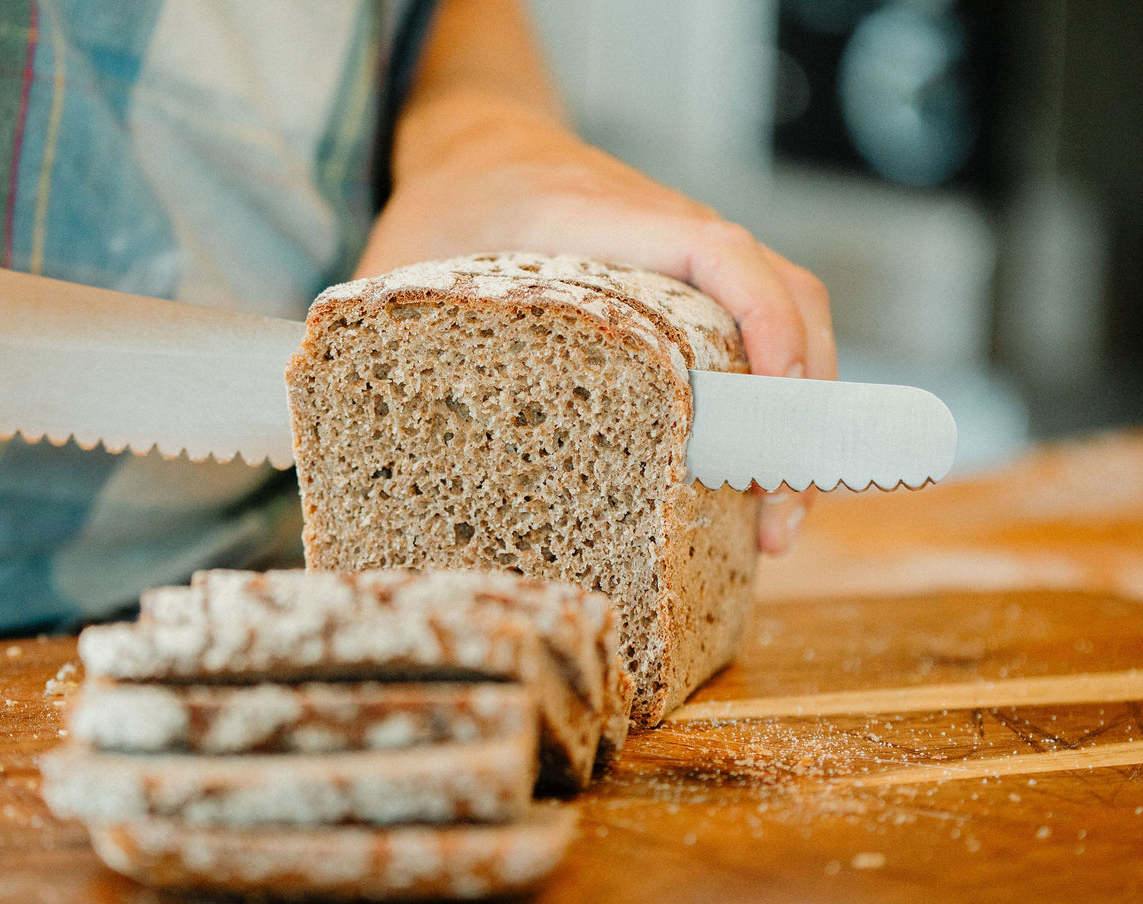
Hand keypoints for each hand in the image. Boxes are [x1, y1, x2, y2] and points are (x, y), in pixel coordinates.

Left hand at [359, 94, 836, 553]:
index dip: (761, 323)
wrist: (478, 143)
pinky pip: (758, 332)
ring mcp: (685, 265)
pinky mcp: (687, 293)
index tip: (773, 408)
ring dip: (800, 416)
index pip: (713, 252)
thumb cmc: (445, 204)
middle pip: (783, 297)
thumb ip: (384, 334)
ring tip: (774, 522)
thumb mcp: (399, 266)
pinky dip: (774, 401)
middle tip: (779, 519)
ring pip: (786, 320)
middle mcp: (664, 235)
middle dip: (801, 409)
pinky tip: (745, 477)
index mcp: (598, 219)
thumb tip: (340, 441)